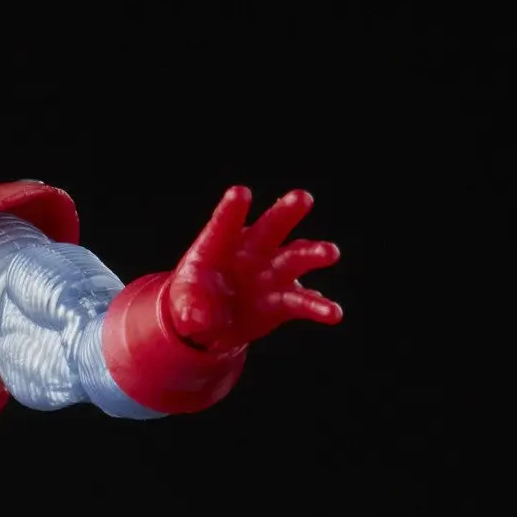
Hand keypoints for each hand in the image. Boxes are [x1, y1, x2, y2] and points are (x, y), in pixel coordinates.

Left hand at [165, 187, 342, 352]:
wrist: (210, 323)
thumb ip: (189, 309)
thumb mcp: (183, 305)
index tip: (240, 193)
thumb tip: (197, 319)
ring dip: (314, 253)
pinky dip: (319, 308)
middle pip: (272, 226)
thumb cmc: (194, 300)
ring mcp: (271, 273)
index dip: (232, 209)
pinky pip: (303, 302)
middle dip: (287, 211)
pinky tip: (333, 314)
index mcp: (220, 244)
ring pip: (296, 257)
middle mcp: (252, 251)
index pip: (225, 224)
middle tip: (303, 198)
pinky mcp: (283, 301)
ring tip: (330, 253)